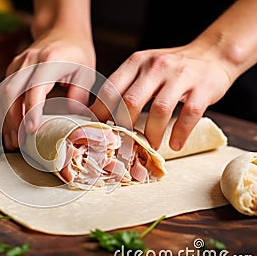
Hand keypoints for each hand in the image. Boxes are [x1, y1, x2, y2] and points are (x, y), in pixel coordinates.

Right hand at [0, 27, 94, 149]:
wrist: (62, 30)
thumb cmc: (76, 52)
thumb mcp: (86, 73)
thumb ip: (79, 97)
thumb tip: (72, 121)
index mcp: (50, 61)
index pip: (35, 89)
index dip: (31, 111)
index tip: (31, 130)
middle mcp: (29, 61)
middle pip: (11, 93)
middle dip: (12, 121)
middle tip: (18, 143)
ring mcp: (17, 64)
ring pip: (2, 94)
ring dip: (5, 119)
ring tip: (11, 141)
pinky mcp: (12, 70)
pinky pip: (2, 92)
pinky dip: (3, 112)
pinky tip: (8, 128)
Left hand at [90, 45, 231, 149]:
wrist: (212, 54)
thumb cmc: (171, 68)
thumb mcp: (144, 68)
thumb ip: (125, 86)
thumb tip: (99, 115)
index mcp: (136, 62)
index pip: (111, 89)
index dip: (100, 113)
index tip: (97, 131)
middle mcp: (156, 66)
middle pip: (131, 101)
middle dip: (124, 127)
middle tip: (123, 144)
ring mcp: (180, 75)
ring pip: (159, 110)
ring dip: (152, 134)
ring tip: (150, 147)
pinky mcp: (202, 87)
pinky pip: (189, 115)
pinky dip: (180, 133)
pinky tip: (175, 144)